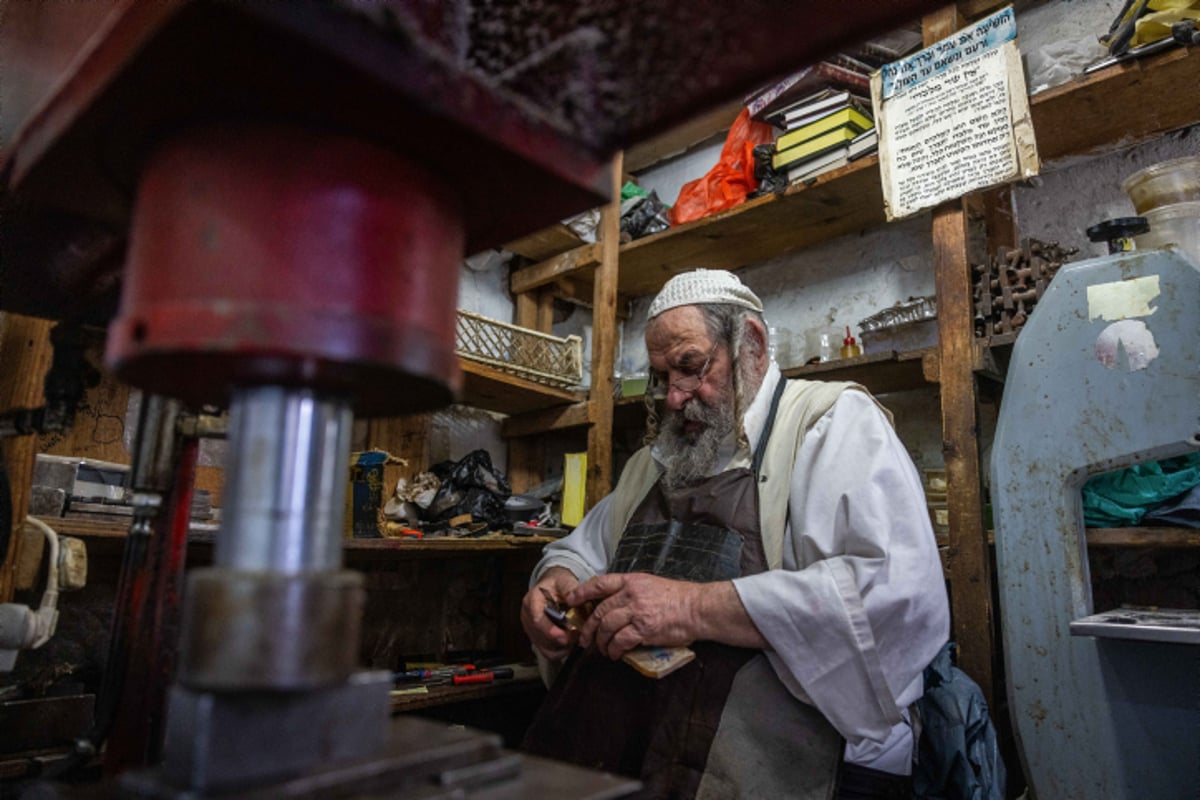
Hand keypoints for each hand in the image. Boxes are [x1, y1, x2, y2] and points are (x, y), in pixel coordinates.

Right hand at [521, 567, 580, 661]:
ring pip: (543, 647)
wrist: (551, 587)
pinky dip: (558, 651)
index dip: (550, 631)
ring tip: (575, 640)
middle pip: (540, 637)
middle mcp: (527, 616)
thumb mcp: (564, 581)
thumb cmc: (557, 584)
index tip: (564, 637)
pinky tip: (569, 645)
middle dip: (559, 641)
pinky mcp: (535, 636)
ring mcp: (530, 628)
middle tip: (577, 638)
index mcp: (532, 601)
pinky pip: (545, 651)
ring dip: (560, 648)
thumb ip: (570, 588)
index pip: (537, 620)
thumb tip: (574, 598)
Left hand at [568, 573, 702, 660]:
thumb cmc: (677, 598)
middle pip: (599, 611)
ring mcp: (636, 611)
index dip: (582, 592)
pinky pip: (620, 641)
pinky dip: (614, 650)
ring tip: (602, 650)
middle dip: (589, 627)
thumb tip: (613, 606)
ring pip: (606, 627)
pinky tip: (615, 654)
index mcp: (631, 581)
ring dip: (601, 642)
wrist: (696, 608)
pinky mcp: (644, 629)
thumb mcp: (650, 585)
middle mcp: (631, 594)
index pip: (599, 583)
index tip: (571, 600)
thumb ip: (630, 592)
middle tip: (585, 638)